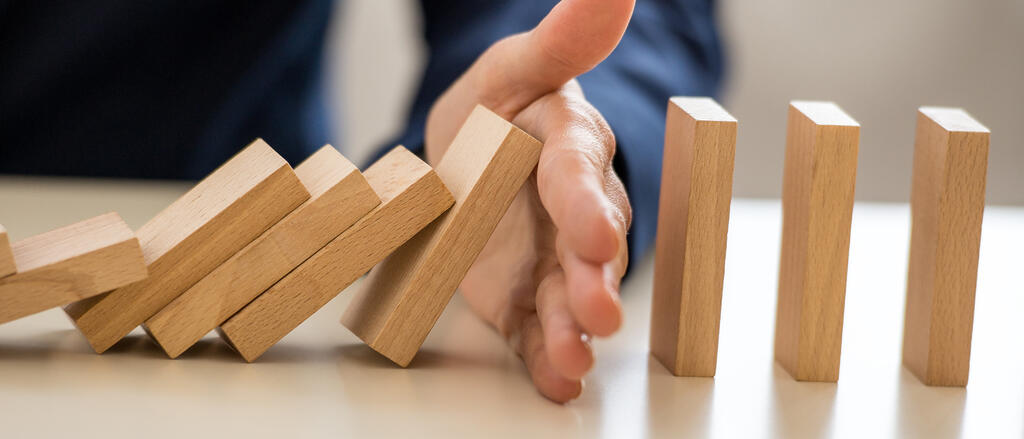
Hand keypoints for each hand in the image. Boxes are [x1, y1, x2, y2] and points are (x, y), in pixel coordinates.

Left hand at [424, 0, 634, 401]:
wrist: (472, 160)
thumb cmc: (500, 111)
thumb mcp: (516, 69)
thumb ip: (561, 41)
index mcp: (568, 149)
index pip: (579, 174)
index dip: (588, 204)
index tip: (596, 236)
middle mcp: (571, 212)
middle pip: (586, 248)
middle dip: (592, 282)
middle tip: (598, 314)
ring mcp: (548, 260)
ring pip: (566, 295)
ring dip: (572, 329)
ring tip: (572, 360)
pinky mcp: (524, 297)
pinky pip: (537, 328)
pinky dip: (546, 356)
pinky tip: (556, 381)